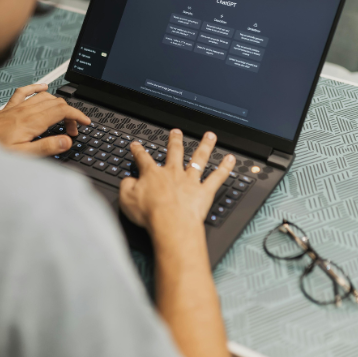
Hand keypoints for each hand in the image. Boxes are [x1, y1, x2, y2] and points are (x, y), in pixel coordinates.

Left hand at [0, 83, 89, 155]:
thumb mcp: (22, 155)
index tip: (85, 123)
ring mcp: (17, 107)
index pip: (62, 111)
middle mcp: (25, 111)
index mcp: (32, 122)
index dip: (77, 115)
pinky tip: (43, 88)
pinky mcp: (9, 108)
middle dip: (70, 114)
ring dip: (58, 104)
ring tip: (62, 117)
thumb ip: (46, 147)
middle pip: (56, 103)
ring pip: (45, 97)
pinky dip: (37, 88)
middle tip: (72, 130)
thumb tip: (67, 141)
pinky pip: (25, 91)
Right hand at [119, 129, 235, 235]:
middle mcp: (173, 173)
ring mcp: (190, 181)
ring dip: (205, 146)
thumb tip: (129, 180)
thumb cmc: (150, 214)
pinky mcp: (204, 192)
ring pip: (199, 158)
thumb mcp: (126, 199)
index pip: (144, 158)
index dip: (139, 150)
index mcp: (153, 174)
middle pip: (175, 152)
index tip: (137, 145)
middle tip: (176, 132)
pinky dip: (225, 168)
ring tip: (210, 136)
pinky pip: (217, 177)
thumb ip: (127, 186)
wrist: (171, 224)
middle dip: (175, 140)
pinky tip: (230, 159)